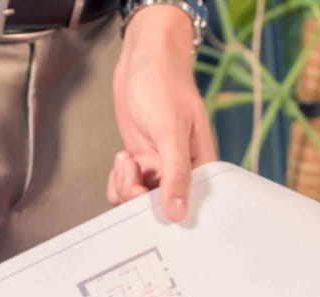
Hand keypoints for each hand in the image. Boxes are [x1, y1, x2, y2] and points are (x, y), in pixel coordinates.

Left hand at [108, 6, 218, 221]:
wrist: (144, 59)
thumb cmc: (164, 84)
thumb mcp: (171, 130)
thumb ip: (175, 174)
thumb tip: (178, 214)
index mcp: (201, 168)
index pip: (189, 208)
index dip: (168, 214)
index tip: (148, 202)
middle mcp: (181, 173)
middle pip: (158, 210)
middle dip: (138, 198)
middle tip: (132, 173)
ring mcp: (159, 169)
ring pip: (138, 202)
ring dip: (125, 187)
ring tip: (126, 159)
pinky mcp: (141, 163)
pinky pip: (126, 189)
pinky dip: (118, 180)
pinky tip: (122, 158)